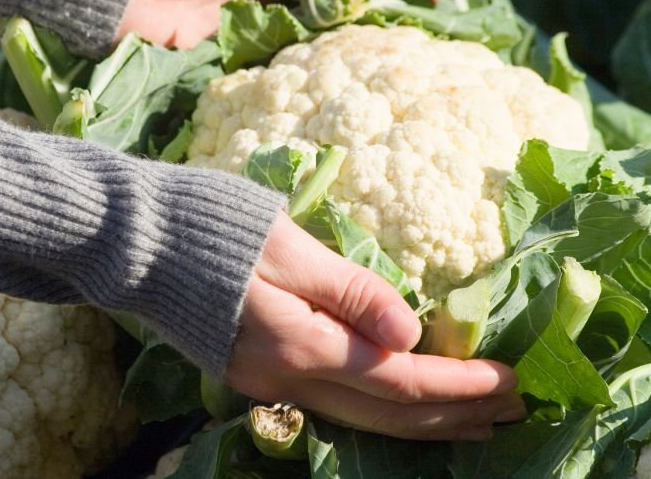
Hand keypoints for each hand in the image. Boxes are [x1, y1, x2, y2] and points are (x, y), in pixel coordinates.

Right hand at [226, 214, 524, 440]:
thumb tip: (412, 334)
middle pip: (389, 415)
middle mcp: (286, 378)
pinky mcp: (257, 375)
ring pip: (364, 421)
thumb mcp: (286, 244)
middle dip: (457, 415)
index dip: (460, 384)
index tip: (510, 378)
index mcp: (299, 343)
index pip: (400, 380)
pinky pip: (338, 408)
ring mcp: (268, 384)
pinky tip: (407, 406)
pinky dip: (386, 411)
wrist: (134, 243)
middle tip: (517, 408)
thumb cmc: (211, 227)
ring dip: (426, 423)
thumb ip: (350, 290)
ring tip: (479, 422)